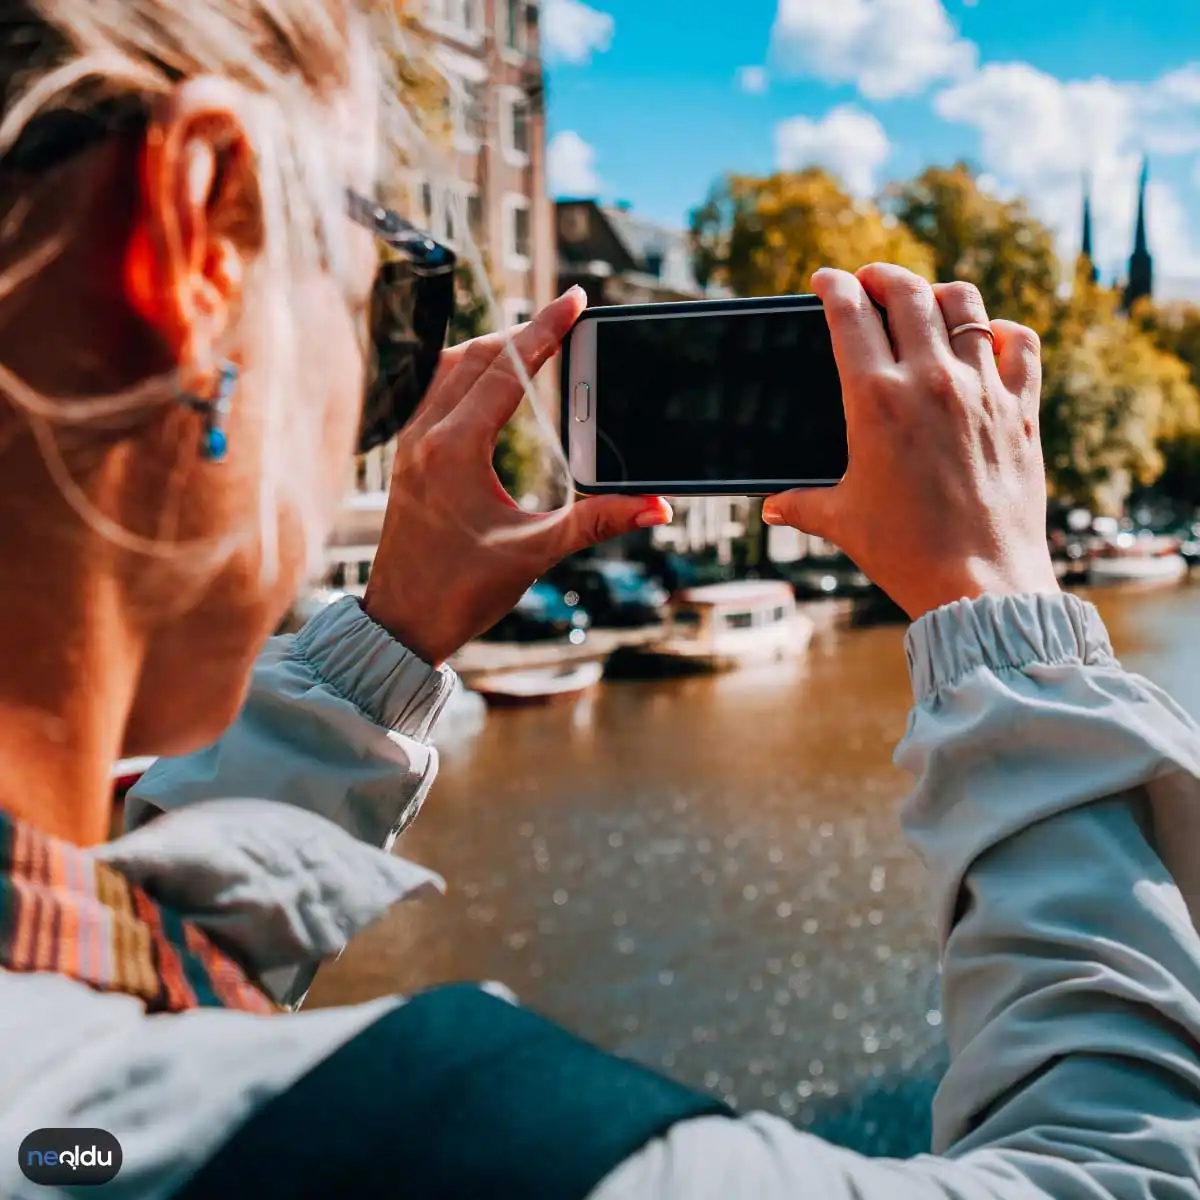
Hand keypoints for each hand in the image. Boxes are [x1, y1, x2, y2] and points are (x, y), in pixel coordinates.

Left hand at [362, 288, 671, 664]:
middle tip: (564, 315)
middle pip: (476, 356)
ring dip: (491, 346)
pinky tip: (486, 378)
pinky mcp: (405, 458)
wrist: (401, 624)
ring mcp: (409, 445)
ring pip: (448, 367)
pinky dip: (465, 370)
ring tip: (532, 339)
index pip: (508, 370)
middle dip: (523, 330)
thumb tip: (656, 507)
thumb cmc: (460, 592)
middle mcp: (425, 437)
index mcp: (454, 450)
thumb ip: (597, 522)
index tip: (575, 299)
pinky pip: (433, 391)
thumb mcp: (535, 553)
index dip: (546, 330)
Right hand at [763, 263, 1058, 620]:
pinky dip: (1001, 331)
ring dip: (938, 292)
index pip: (850, 314)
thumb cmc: (904, 553)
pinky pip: (1019, 344)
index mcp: (875, 401)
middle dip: (882, 276)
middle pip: (907, 293)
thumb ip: (802, 504)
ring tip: (925, 300)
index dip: (833, 287)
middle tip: (870, 281)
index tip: (827, 280)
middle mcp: (930, 382)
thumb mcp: (843, 522)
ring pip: (964, 304)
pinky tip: (987, 338)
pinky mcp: (1022, 410)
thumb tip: (772, 507)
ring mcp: (981, 391)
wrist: (979, 582)